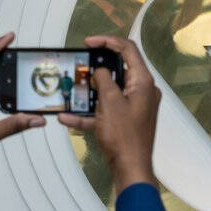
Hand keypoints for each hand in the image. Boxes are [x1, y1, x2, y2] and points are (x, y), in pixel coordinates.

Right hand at [57, 36, 159, 193]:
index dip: (107, 41)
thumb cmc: (124, 136)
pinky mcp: (126, 121)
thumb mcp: (109, 102)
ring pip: (109, 92)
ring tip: (72, 92)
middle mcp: (142, 91)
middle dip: (95, 70)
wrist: (131, 168)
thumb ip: (103, 80)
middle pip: (118, 70)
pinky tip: (67, 117)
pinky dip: (89, 113)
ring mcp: (135, 107)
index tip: (88, 43)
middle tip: (79, 69)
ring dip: (90, 93)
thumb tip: (100, 72)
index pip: (128, 49)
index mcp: (143, 82)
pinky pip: (106, 112)